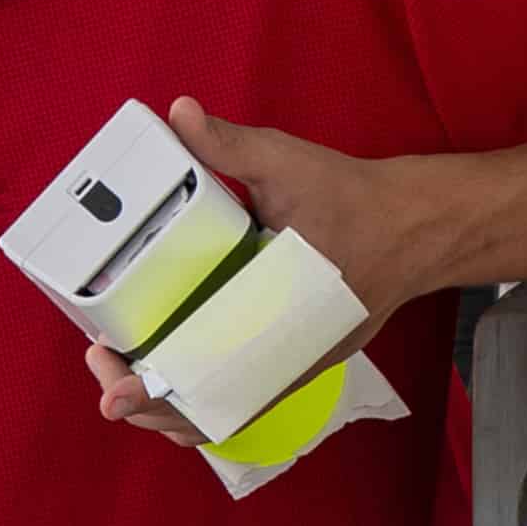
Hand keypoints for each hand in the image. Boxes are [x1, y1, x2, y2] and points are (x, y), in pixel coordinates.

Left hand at [81, 96, 454, 448]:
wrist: (422, 225)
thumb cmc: (357, 199)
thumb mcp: (289, 164)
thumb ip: (229, 144)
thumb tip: (178, 113)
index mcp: (281, 319)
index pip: (204, 378)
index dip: (153, 392)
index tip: (110, 386)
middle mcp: (291, 356)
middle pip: (208, 411)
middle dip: (147, 401)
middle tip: (104, 368)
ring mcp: (298, 364)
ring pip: (228, 412)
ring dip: (173, 408)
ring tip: (124, 382)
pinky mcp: (302, 360)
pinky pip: (249, 397)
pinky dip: (209, 401)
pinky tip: (171, 388)